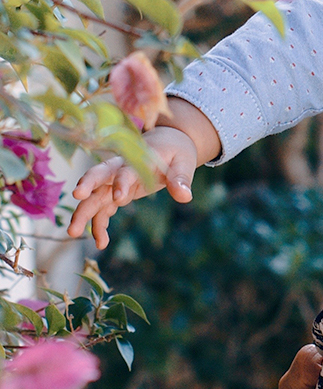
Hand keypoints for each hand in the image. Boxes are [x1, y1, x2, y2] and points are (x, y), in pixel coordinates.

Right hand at [67, 123, 196, 249]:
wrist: (166, 144)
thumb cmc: (175, 152)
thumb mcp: (183, 163)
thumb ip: (180, 179)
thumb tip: (185, 196)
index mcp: (138, 159)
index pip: (127, 170)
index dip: (122, 182)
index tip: (118, 198)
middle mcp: (120, 169)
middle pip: (99, 175)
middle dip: (87, 185)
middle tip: (77, 196)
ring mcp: (114, 183)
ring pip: (94, 196)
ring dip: (83, 213)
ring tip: (72, 233)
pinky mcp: (113, 194)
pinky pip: (102, 211)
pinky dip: (99, 226)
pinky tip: (101, 243)